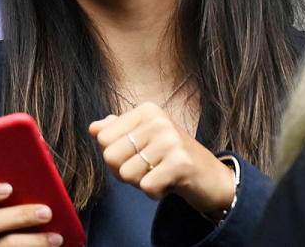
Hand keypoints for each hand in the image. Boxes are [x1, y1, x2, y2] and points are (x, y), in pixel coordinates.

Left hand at [89, 103, 233, 216]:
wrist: (211, 178)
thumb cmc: (171, 158)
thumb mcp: (143, 139)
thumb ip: (117, 131)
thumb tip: (93, 128)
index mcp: (146, 111)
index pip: (102, 137)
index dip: (113, 155)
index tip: (136, 156)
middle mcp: (158, 121)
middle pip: (110, 156)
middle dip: (124, 171)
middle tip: (148, 169)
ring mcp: (171, 141)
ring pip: (126, 174)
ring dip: (141, 182)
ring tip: (161, 174)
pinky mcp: (181, 164)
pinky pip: (146, 187)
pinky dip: (155, 193)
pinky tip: (170, 184)